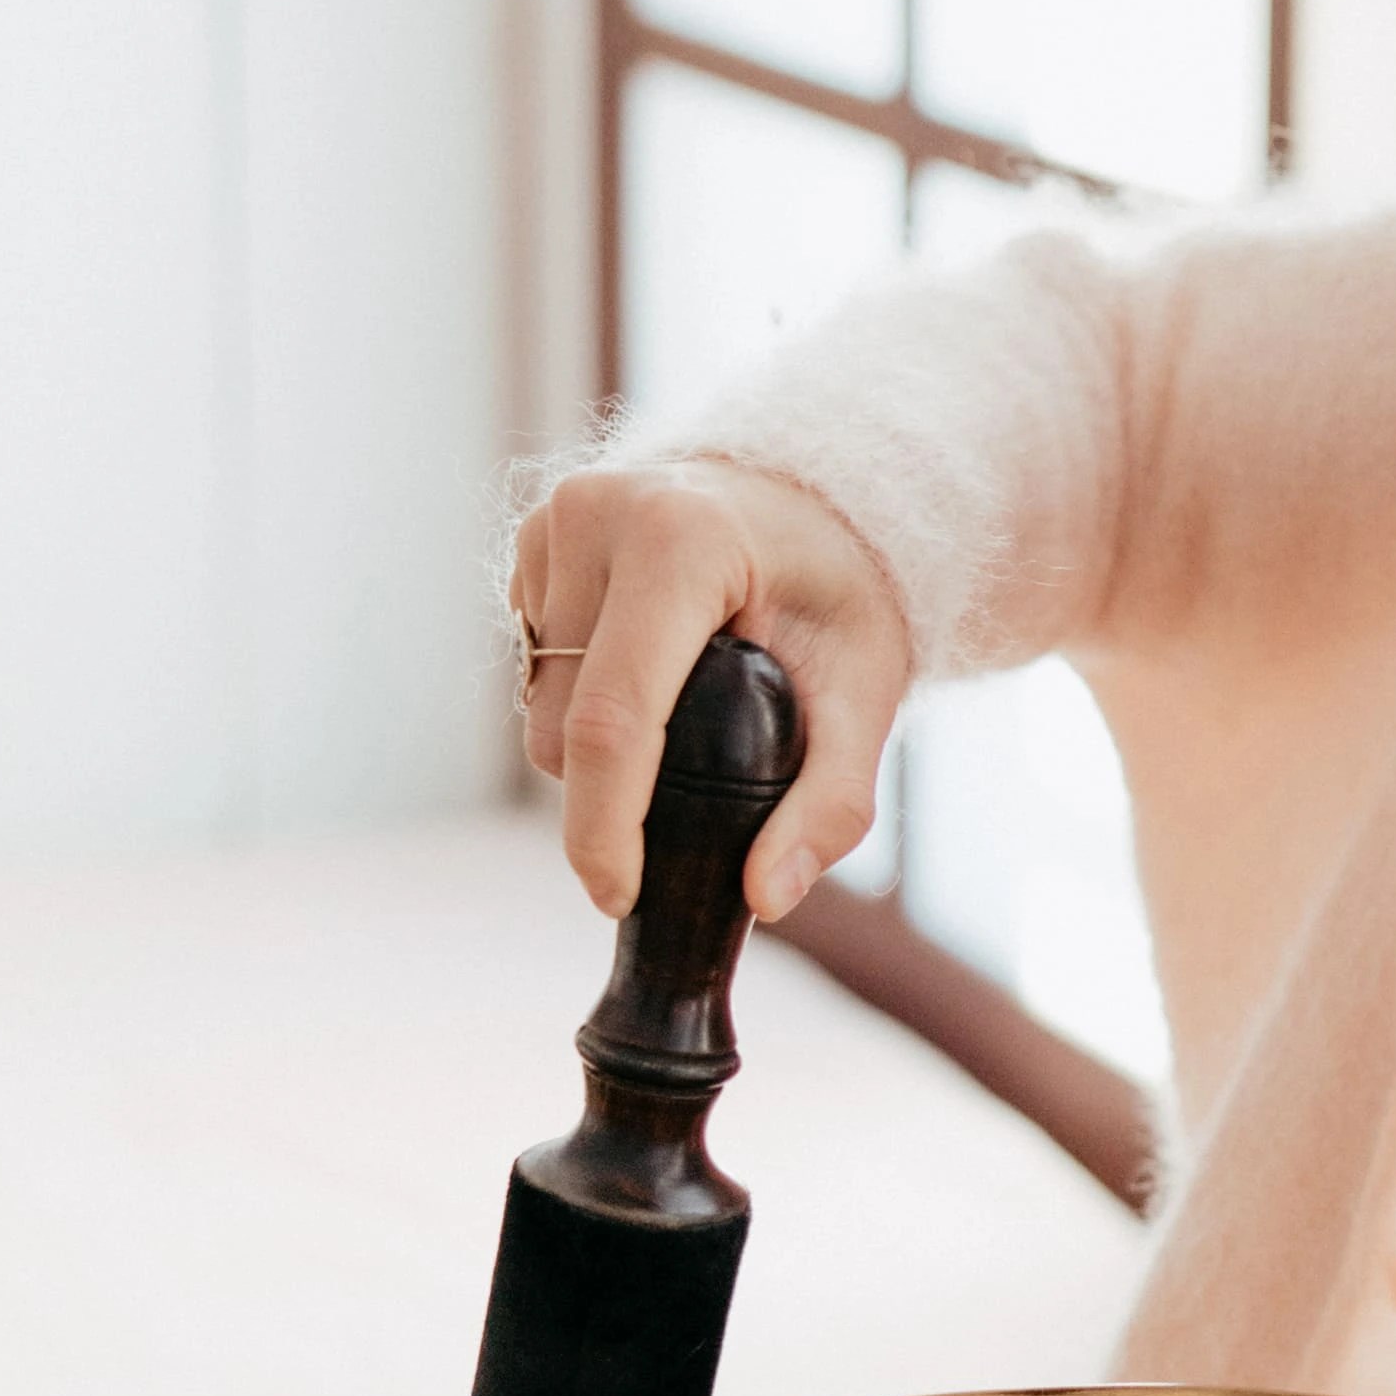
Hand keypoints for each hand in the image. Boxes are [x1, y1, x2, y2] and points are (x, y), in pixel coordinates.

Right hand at [510, 460, 911, 922]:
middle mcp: (599, 515)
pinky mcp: (527, 539)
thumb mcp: (868, 691)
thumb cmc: (840, 590)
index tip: (619, 895)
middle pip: (566, 724)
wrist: (809, 498)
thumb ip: (831, 802)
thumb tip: (766, 898)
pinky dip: (580, 693)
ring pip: (539, 704)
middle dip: (615, 788)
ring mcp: (553, 522)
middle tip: (704, 771)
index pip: (614, 716)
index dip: (605, 825)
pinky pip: (532, 666)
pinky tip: (648, 666)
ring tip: (682, 705)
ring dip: (596, 741)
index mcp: (681, 541)